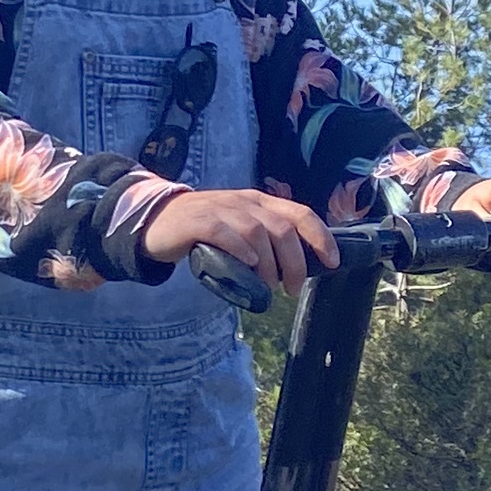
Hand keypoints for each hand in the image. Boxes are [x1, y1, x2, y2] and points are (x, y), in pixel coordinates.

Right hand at [142, 186, 338, 295]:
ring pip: (258, 232)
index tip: (332, 262)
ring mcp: (221, 209)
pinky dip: (241, 249)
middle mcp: (245, 202)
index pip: (300, 213)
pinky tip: (247, 265)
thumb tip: (297, 269)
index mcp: (260, 202)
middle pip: (282, 228)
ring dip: (269, 263)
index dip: (321, 237)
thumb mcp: (241, 228)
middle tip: (291, 288)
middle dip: (294, 262)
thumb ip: (266, 241)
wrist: (158, 220)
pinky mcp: (198, 221)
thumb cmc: (206, 230)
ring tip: (267, 284)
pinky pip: (225, 232)